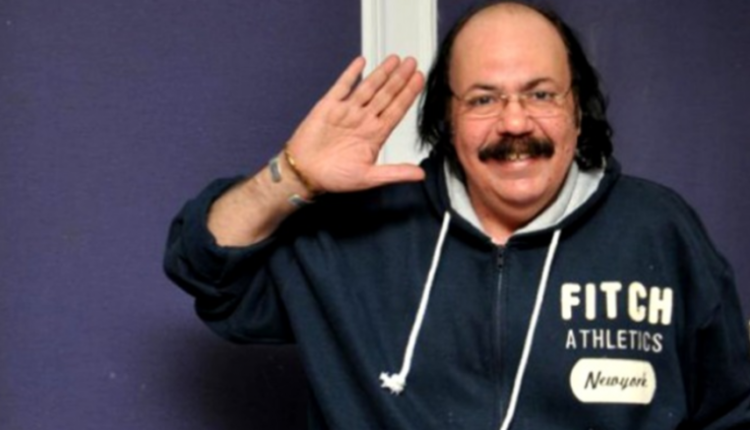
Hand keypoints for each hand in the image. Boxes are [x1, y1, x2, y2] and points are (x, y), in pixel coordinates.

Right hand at [284, 55, 425, 193]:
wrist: (304, 173)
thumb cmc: (334, 177)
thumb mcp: (369, 178)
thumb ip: (395, 172)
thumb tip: (420, 174)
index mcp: (375, 134)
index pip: (396, 110)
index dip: (408, 94)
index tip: (420, 79)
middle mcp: (363, 120)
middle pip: (386, 94)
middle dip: (400, 78)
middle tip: (412, 62)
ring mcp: (347, 111)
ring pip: (368, 87)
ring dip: (381, 73)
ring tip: (395, 59)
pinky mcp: (328, 106)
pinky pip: (342, 86)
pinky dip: (351, 74)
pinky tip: (361, 62)